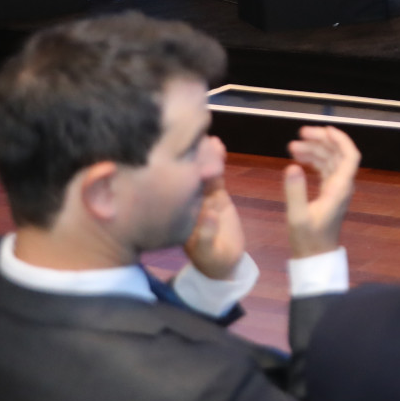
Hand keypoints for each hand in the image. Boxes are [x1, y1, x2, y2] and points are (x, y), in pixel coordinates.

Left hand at [182, 138, 246, 279]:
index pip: (174, 193)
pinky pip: (215, 175)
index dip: (176, 177)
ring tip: (209, 140)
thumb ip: (205, 236)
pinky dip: (216, 161)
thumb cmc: (213, 259)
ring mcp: (200, 197)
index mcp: (177, 217)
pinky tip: (218, 146)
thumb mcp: (208, 253)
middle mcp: (185, 203)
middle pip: (184, 178)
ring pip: (200, 173)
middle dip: (190, 161)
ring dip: (204, 156)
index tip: (180, 162)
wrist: (225, 259)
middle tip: (194, 142)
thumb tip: (209, 213)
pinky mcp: (216, 194)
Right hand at [282, 125, 360, 258]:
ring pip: (330, 161)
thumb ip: (295, 191)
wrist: (314, 257)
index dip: (340, 140)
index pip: (350, 156)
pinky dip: (313, 161)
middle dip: (321, 141)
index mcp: (340, 188)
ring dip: (314, 150)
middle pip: (338, 155)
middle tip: (299, 134)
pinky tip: (298, 159)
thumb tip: (292, 166)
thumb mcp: (298, 216)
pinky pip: (324, 170)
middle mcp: (342, 186)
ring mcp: (336, 189)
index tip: (324, 129)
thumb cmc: (308, 239)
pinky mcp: (328, 194)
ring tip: (291, 146)